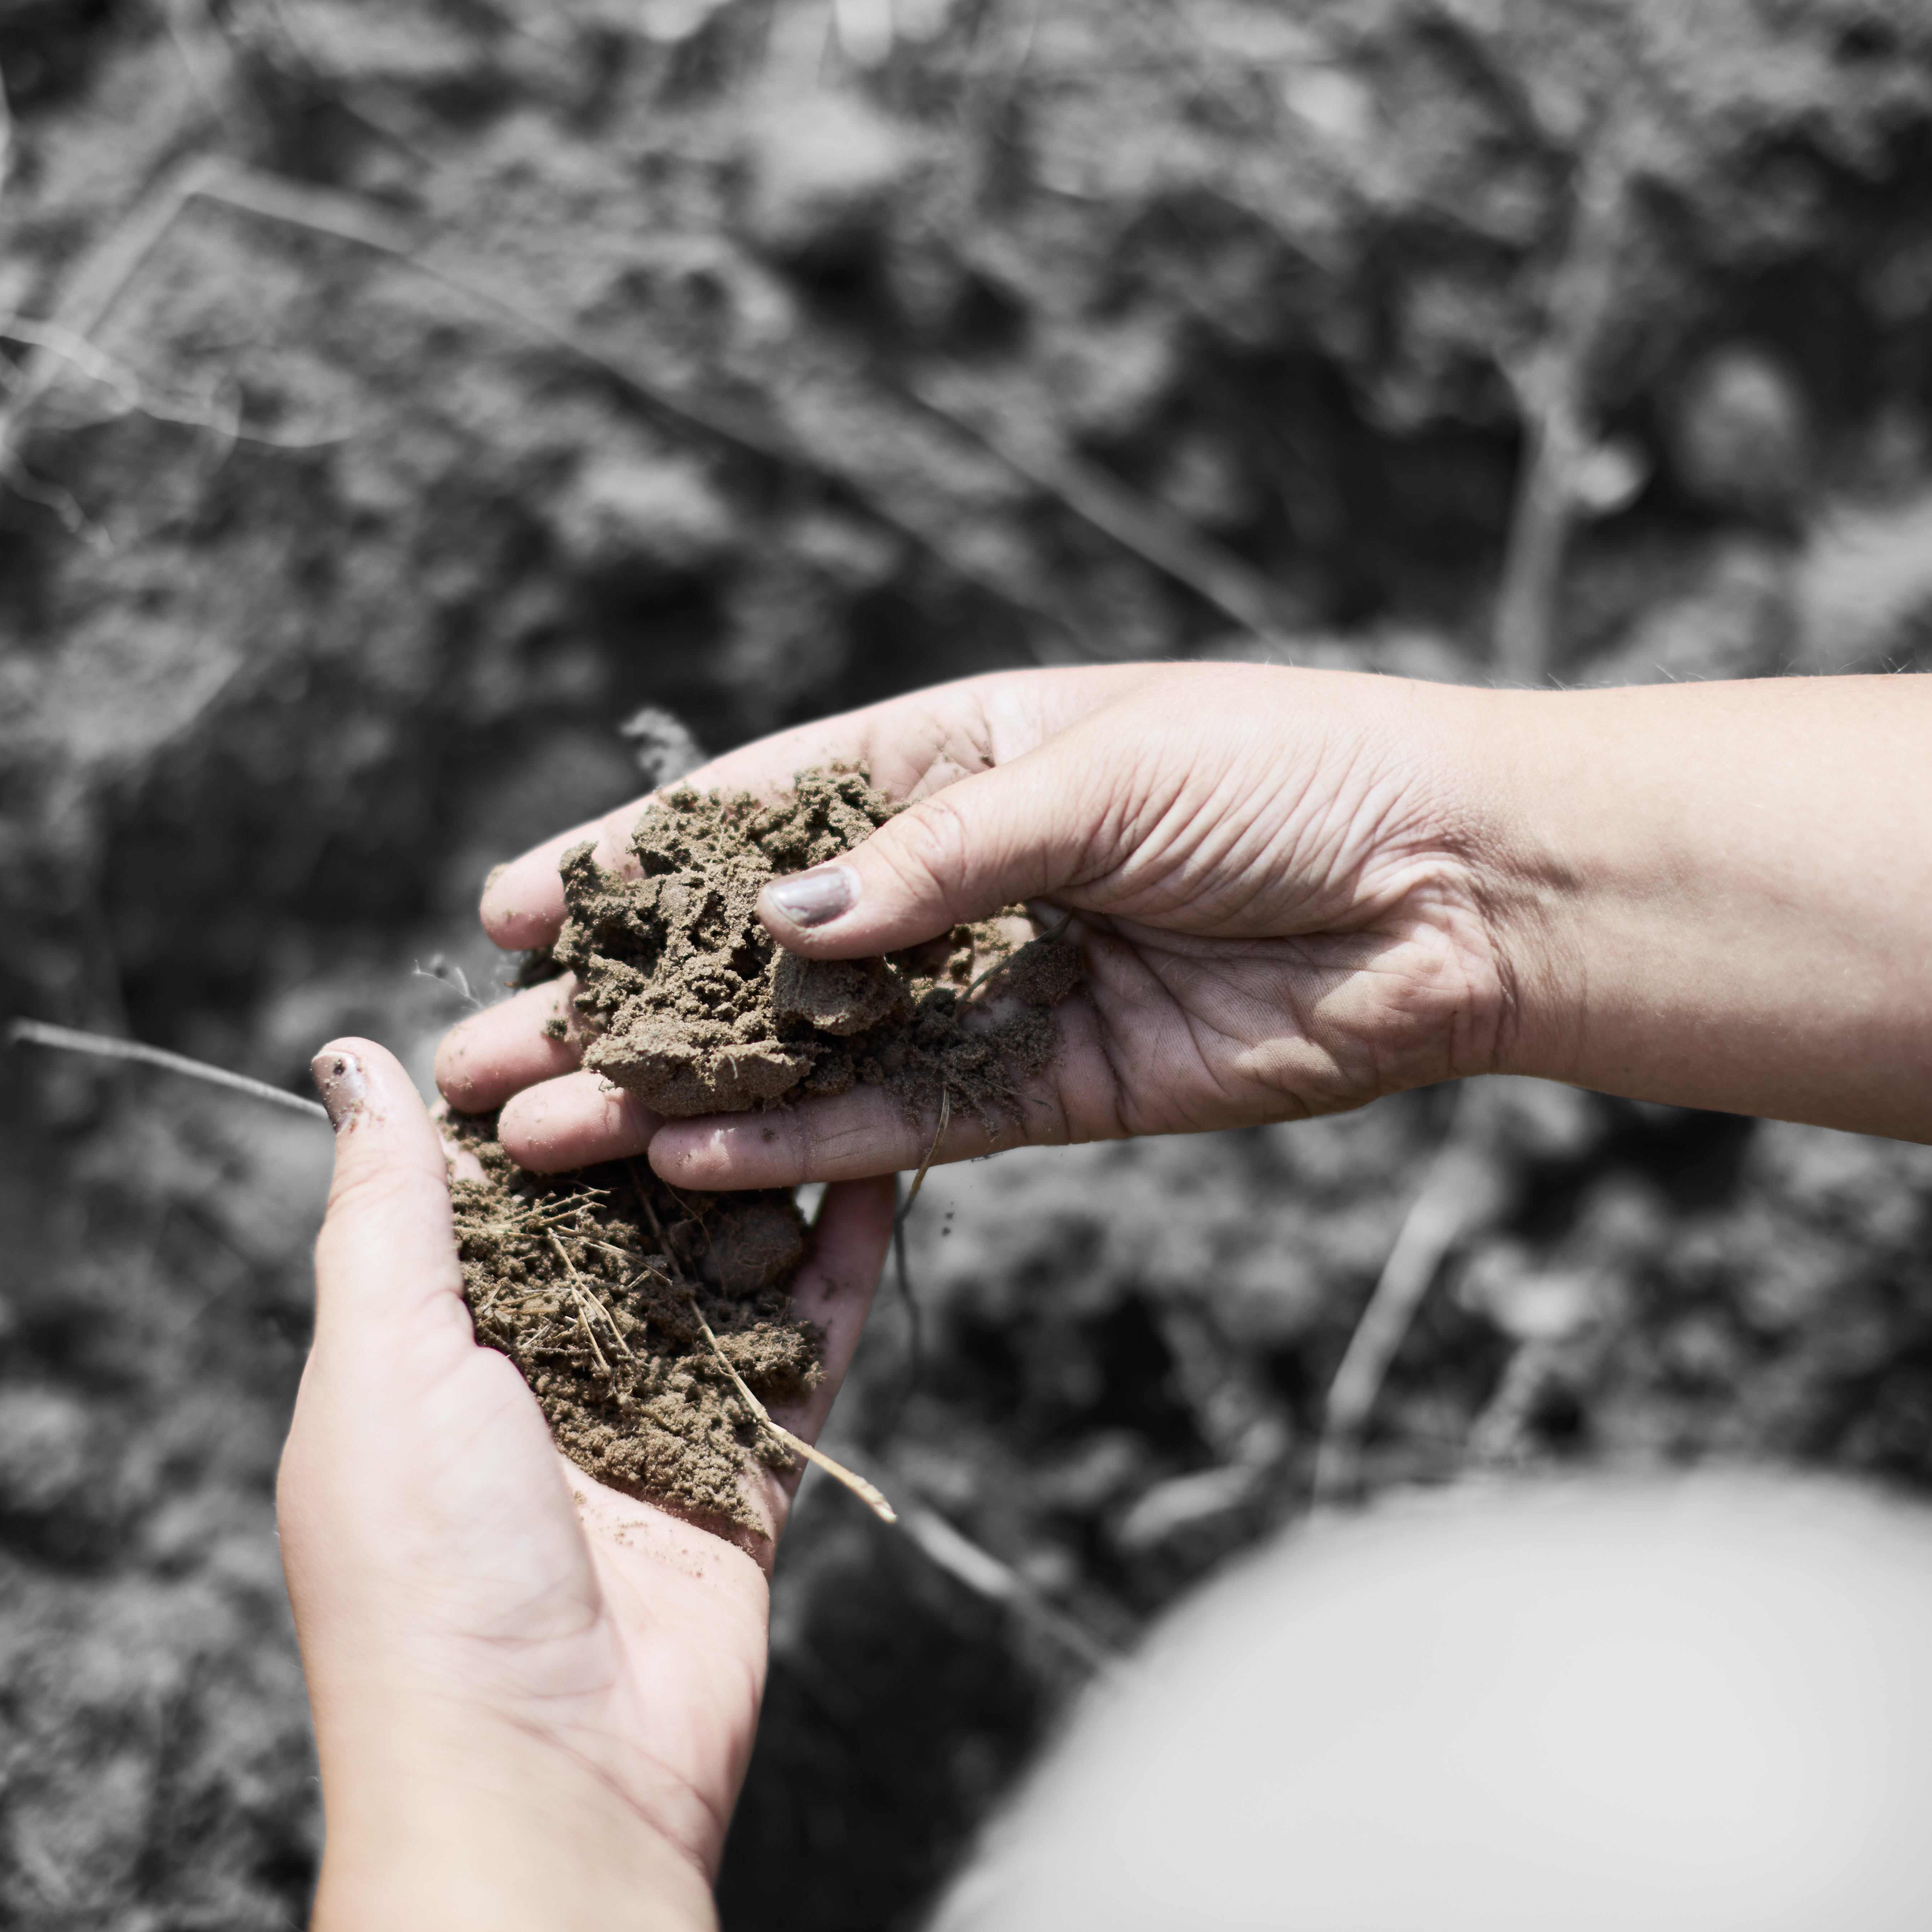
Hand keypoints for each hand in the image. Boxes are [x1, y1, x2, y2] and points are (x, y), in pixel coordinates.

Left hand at [279, 1039, 892, 1931]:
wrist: (543, 1782)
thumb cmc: (425, 1572)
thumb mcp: (378, 1359)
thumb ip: (383, 1207)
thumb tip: (346, 1058)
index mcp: (431, 1351)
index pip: (498, 1186)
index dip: (546, 1087)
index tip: (602, 973)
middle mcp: (541, 1381)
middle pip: (620, 1217)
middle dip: (669, 1117)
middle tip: (735, 993)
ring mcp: (653, 1424)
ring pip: (720, 1267)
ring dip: (764, 1169)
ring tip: (820, 1050)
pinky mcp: (747, 1474)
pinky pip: (803, 1347)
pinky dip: (839, 1260)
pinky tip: (878, 1164)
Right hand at [436, 662, 1515, 1187]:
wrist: (1452, 886)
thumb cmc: (1287, 777)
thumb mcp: (1098, 776)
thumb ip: (935, 859)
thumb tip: (780, 932)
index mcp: (950, 761)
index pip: (755, 816)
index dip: (632, 861)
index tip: (510, 905)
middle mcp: (950, 882)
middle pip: (752, 953)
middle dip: (617, 1003)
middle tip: (479, 1056)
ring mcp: (987, 992)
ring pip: (802, 1056)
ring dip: (675, 1097)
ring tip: (542, 1134)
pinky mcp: (1041, 1093)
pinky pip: (896, 1127)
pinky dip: (800, 1152)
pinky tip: (688, 1170)